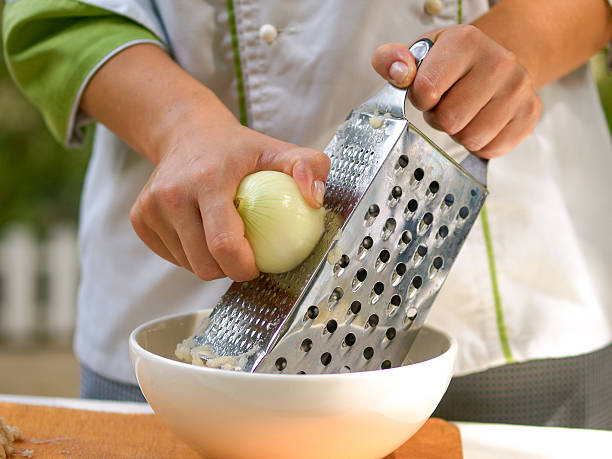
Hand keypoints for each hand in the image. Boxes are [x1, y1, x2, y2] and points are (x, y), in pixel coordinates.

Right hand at [80, 44, 328, 281]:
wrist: (187, 132)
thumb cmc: (238, 148)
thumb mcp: (278, 149)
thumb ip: (309, 166)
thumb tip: (314, 200)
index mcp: (207, 180)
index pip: (223, 243)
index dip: (243, 267)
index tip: (257, 264)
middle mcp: (172, 195)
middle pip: (203, 264)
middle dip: (229, 270)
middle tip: (245, 255)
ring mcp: (150, 208)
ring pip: (187, 265)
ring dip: (210, 263)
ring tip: (223, 238)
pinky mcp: (139, 219)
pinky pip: (172, 257)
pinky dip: (190, 255)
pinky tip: (201, 232)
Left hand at [371, 24, 541, 158]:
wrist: (494, 63)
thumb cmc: (451, 64)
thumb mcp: (418, 54)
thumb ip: (392, 60)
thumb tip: (398, 73)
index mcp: (465, 41)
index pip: (426, 91)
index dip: (420, 99)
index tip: (428, 91)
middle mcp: (499, 62)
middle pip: (450, 120)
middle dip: (440, 119)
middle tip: (447, 104)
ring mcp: (518, 88)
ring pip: (471, 139)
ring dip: (459, 133)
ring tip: (464, 112)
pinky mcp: (530, 113)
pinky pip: (491, 149)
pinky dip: (480, 144)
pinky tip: (480, 122)